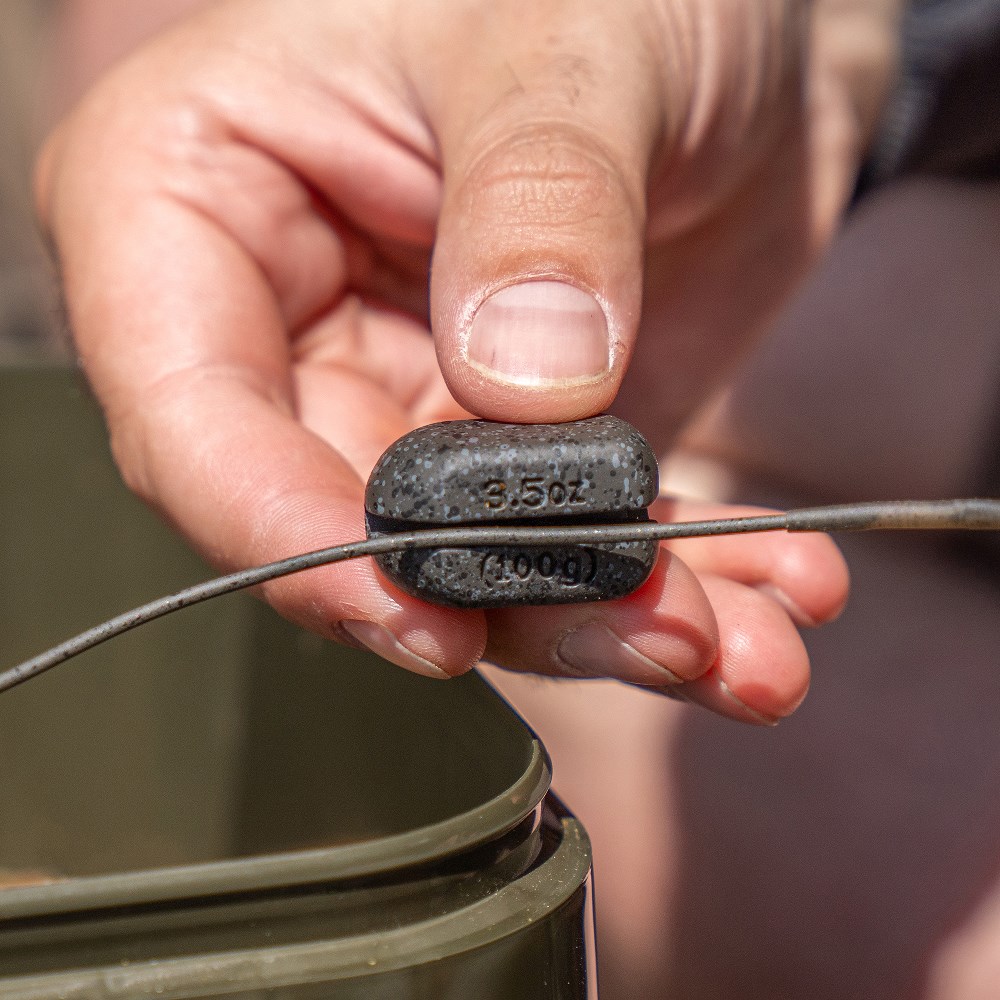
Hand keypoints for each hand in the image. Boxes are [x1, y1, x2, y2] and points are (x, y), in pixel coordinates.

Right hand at [37, 0, 888, 720]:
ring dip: (609, 618)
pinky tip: (773, 595)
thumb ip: (537, 205)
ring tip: (752, 641)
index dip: (288, 536)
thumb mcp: (561, 40)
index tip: (423, 615)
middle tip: (670, 632)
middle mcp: (284, 327)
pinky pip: (561, 551)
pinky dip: (667, 586)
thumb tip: (527, 388)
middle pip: (341, 526)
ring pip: (465, 569)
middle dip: (505, 602)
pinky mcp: (506, 446)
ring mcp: (397, 398)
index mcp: (196, 202)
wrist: (721, 25)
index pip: (189, 416)